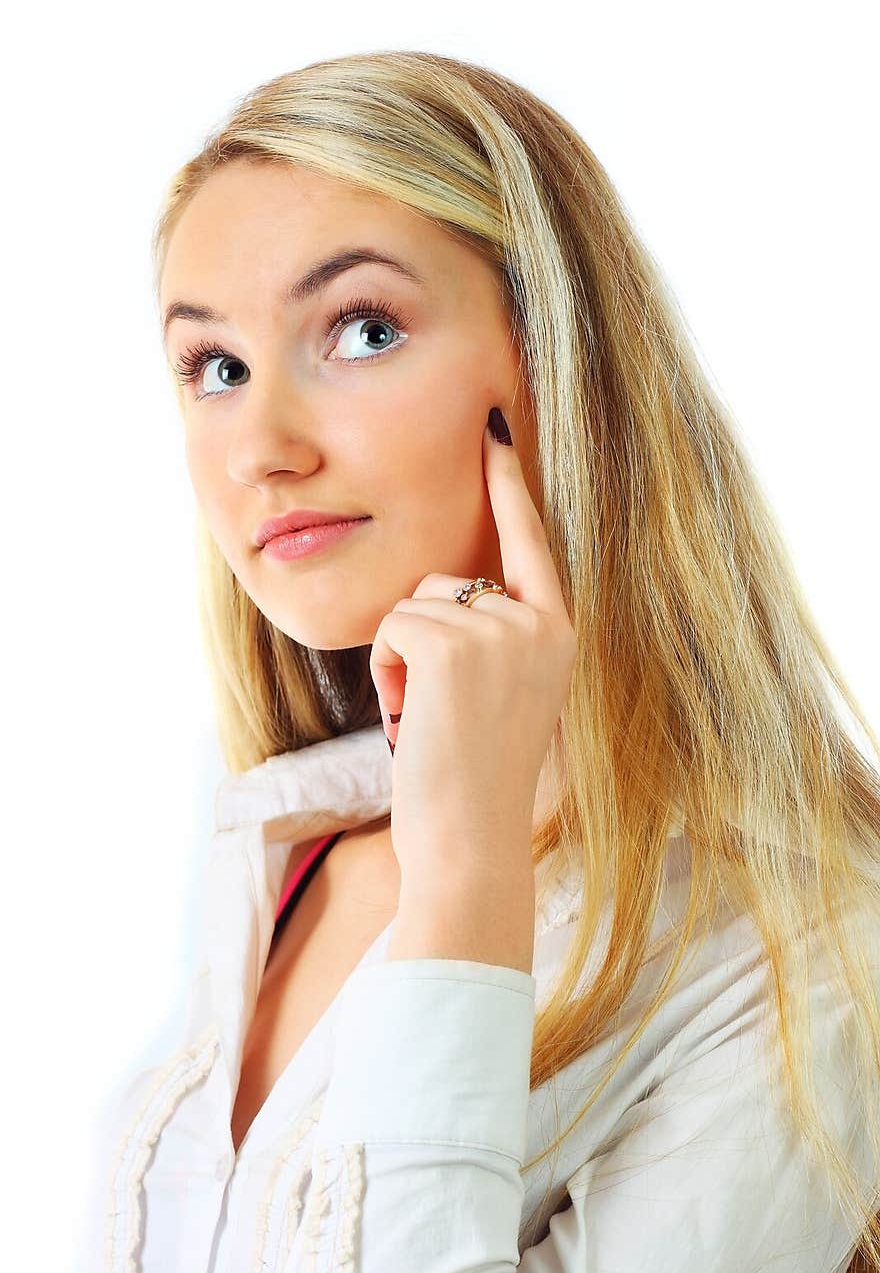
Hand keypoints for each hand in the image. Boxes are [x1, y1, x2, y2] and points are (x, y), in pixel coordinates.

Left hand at [369, 409, 576, 884]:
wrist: (471, 844)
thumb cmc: (474, 782)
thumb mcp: (501, 697)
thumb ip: (491, 638)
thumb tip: (446, 586)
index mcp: (558, 635)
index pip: (530, 543)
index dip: (508, 486)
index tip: (493, 428)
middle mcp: (540, 624)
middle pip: (449, 581)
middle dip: (422, 636)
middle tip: (441, 712)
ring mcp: (501, 632)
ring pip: (415, 604)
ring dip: (403, 660)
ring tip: (430, 719)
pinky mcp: (454, 645)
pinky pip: (392, 626)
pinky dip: (386, 671)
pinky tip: (412, 718)